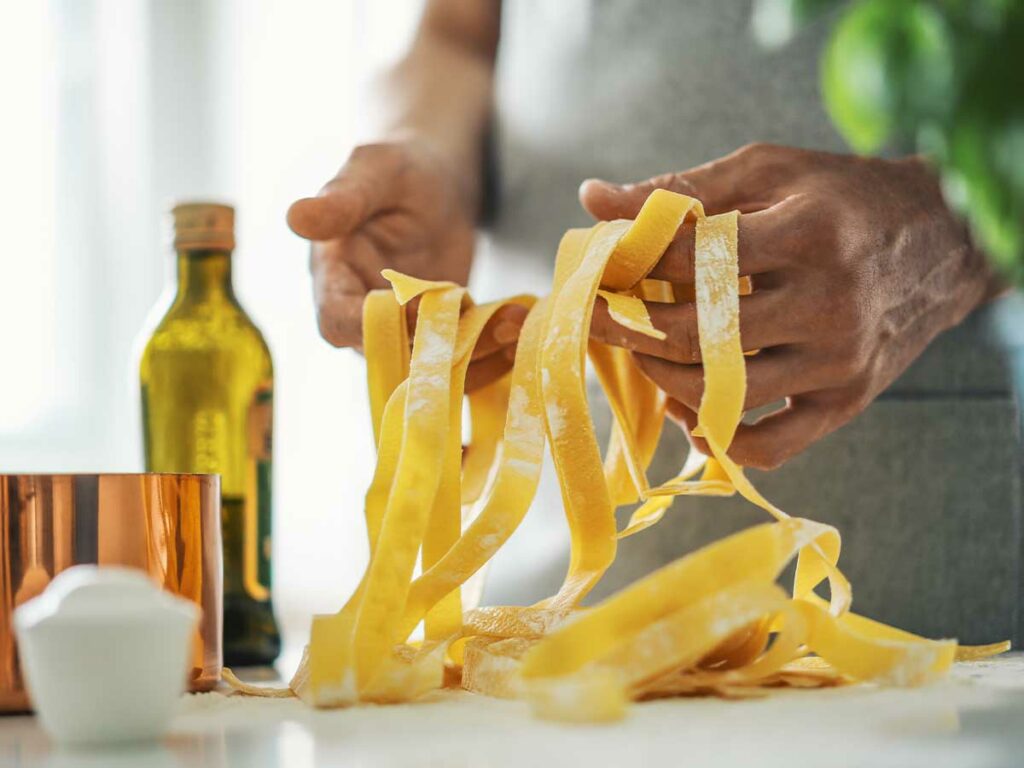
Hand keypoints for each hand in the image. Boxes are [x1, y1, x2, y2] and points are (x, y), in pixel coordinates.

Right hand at [288, 140, 524, 390]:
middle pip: (389, 355)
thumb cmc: (398, 168)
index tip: (418, 309)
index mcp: (333, 277)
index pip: (336, 323)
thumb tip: (295, 217)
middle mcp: (362, 312)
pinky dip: (490, 351)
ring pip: (429, 365)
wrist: (437, 180)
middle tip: (486, 328)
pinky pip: (458, 357)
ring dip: (474, 355)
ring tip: (512, 327)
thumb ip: (343, 200)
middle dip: (437, 349)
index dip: (374, 327)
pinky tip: (519, 326)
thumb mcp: (373, 173)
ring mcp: (402, 328)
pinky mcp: (439, 333)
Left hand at [582, 144, 995, 469]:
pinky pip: (769, 445)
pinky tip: (690, 410)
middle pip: (696, 336)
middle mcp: (828, 304)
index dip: (628, 266)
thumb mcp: (769, 173)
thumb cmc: (844, 199)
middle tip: (596, 317)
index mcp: (808, 235)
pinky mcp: (846, 400)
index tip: (595, 270)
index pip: (690, 261)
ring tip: (643, 351)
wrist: (947, 241)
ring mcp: (838, 361)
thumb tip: (592, 197)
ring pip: (721, 396)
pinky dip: (718, 438)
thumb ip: (680, 189)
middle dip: (626, 328)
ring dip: (662, 379)